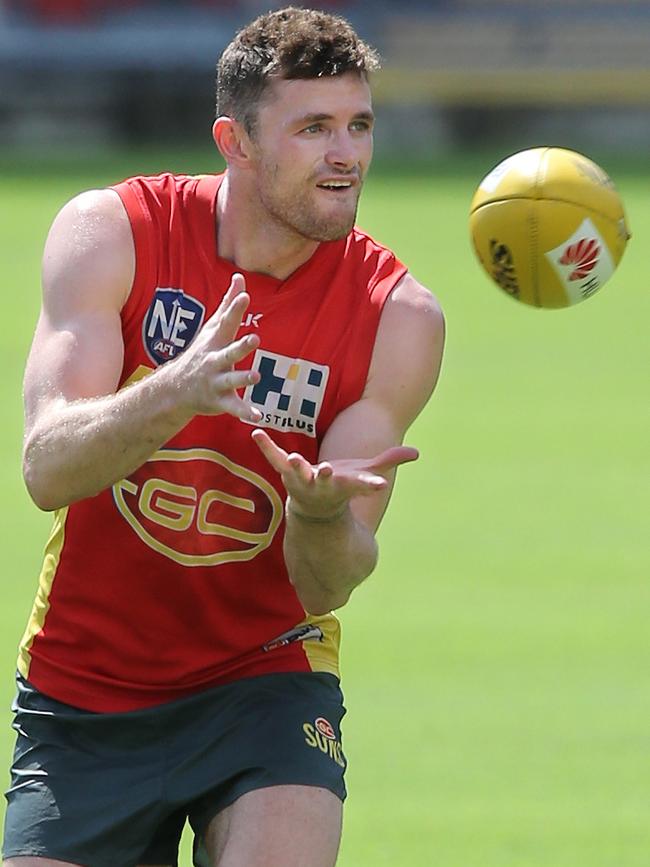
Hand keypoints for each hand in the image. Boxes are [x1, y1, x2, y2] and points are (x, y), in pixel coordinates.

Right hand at [169, 273, 261, 421]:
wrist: (175, 389)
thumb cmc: (201, 353)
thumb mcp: (213, 329)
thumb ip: (229, 304)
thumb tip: (240, 278)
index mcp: (216, 342)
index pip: (227, 323)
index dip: (235, 309)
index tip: (244, 295)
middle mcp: (215, 361)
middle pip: (229, 352)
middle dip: (240, 347)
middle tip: (255, 339)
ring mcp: (216, 381)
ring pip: (231, 380)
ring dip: (243, 378)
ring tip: (256, 376)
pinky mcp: (220, 401)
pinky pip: (234, 407)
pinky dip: (245, 412)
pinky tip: (258, 416)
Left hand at [252, 428, 418, 519]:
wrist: (314, 511)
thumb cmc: (342, 487)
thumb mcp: (365, 474)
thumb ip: (388, 461)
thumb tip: (416, 453)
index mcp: (345, 485)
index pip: (360, 485)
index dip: (369, 484)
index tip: (379, 484)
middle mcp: (323, 485)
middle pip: (325, 482)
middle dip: (325, 477)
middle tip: (326, 471)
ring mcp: (302, 480)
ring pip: (298, 475)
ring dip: (295, 467)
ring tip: (292, 458)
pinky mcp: (286, 472)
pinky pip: (274, 458)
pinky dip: (266, 446)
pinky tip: (256, 432)